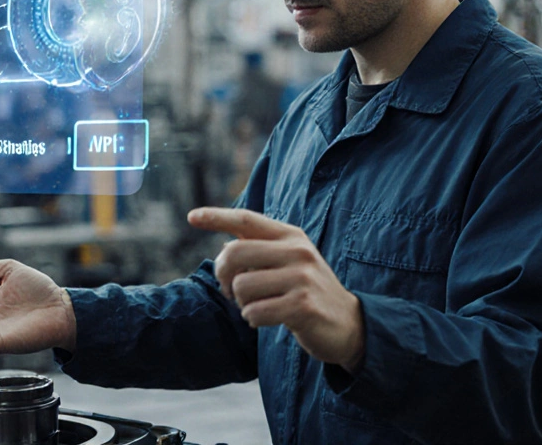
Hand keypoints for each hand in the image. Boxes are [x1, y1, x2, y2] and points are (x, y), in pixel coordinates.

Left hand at [188, 207, 364, 372]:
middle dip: (223, 276)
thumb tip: (225, 246)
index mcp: (291, 236)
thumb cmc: (308, 292)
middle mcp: (297, 251)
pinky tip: (268, 320)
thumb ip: (261, 251)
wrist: (349, 324)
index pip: (247, 219)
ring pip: (241, 286)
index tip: (192, 216)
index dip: (217, 216)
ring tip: (259, 306)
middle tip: (231, 291)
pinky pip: (254, 312)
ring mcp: (301, 277)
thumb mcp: (290, 262)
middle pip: (234, 253)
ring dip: (242, 304)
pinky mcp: (302, 305)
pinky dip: (253, 320)